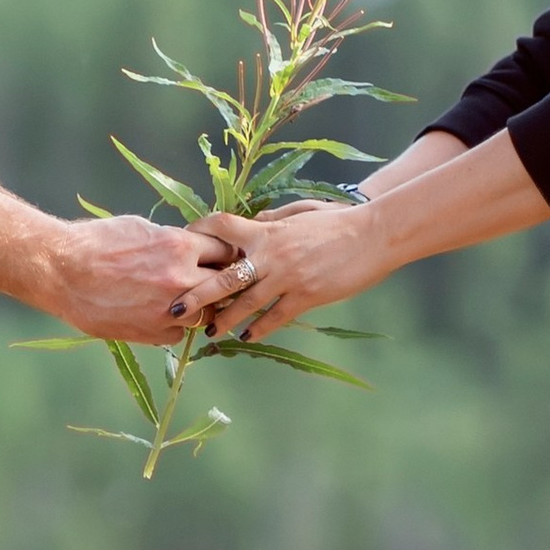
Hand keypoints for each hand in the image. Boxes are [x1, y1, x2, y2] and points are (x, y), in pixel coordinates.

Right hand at [43, 212, 235, 345]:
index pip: (225, 251)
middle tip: (212, 282)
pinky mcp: (151, 332)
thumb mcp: (141, 228)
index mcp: (180, 245)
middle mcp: (181, 278)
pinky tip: (159, 316)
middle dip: (220, 283)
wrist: (61, 270)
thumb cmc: (95, 242)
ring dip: (200, 308)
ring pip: (205, 314)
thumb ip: (172, 241)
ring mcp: (168, 309)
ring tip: (184, 301)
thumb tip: (189, 247)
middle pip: (224, 285)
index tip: (218, 257)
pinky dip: (173, 326)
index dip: (223, 254)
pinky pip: (178, 334)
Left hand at [193, 200, 379, 340]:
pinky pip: (276, 317)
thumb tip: (253, 220)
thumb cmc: (339, 220)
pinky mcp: (306, 296)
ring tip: (208, 330)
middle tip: (174, 308)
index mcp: (268, 230)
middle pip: (224, 277)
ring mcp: (288, 278)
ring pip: (246, 304)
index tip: (183, 244)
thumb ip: (273, 219)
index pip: (222, 227)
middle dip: (196, 294)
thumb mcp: (300, 211)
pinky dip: (259, 328)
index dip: (199, 233)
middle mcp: (271, 255)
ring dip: (224, 319)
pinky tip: (247, 337)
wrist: (374, 234)